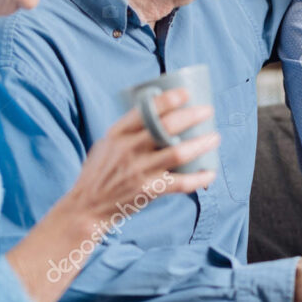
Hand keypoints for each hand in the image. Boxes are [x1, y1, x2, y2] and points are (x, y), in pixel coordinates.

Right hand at [64, 87, 218, 227]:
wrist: (87, 207)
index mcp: (118, 134)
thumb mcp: (107, 144)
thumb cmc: (99, 172)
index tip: (186, 93)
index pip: (145, 110)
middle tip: (208, 111)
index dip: (169, 99)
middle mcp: (128, 149)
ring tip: (215, 137)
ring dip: (201, 144)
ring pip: (178, 153)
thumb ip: (129, 131)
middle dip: (192, 116)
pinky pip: (180, 183)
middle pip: (166, 127)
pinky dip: (198, 179)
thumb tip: (157, 114)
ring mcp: (139, 171)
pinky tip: (210, 173)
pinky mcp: (148, 191)